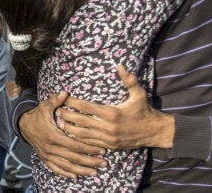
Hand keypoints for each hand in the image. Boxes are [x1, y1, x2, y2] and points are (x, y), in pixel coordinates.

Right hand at [19, 92, 104, 177]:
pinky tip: (76, 176)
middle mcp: (50, 148)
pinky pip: (56, 168)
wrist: (24, 125)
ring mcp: (47, 155)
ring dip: (81, 170)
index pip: (74, 145)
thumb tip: (65, 93)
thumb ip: (56, 100)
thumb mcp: (45, 106)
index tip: (101, 150)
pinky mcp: (45, 158)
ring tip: (95, 172)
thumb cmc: (38, 115)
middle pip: (73, 158)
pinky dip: (66, 173)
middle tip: (104, 163)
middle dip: (90, 161)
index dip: (88, 148)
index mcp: (52, 135)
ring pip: (66, 166)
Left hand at [59, 66, 174, 149]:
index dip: (73, 102)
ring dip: (69, 128)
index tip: (63, 97)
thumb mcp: (139, 94)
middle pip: (80, 121)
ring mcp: (108, 138)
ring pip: (82, 134)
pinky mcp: (109, 146)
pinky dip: (78, 138)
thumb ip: (129, 80)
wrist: (154, 132)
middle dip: (67, 115)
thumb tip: (120, 66)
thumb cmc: (144, 111)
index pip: (86, 107)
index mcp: (112, 113)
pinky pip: (90, 143)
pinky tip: (71, 134)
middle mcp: (108, 127)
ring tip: (59, 122)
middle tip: (56, 110)